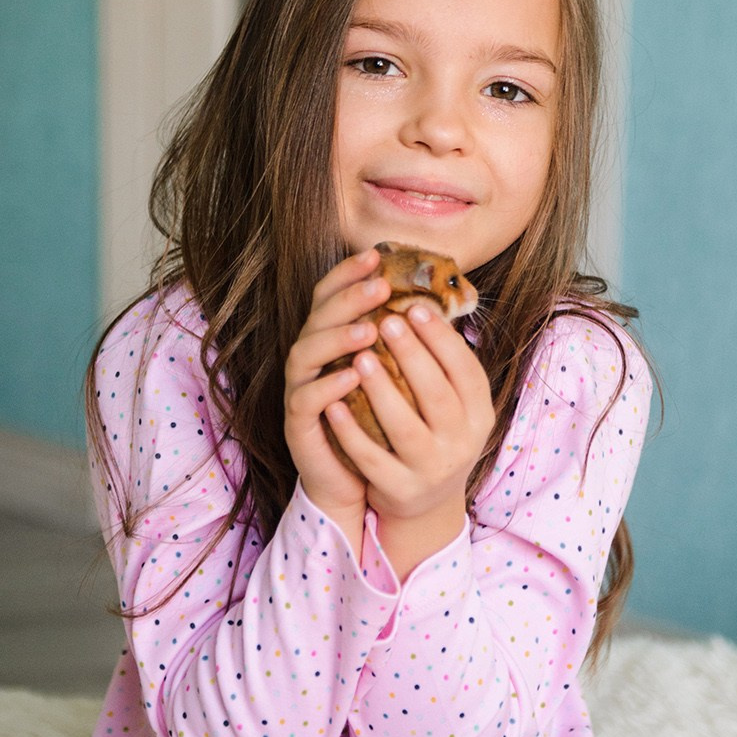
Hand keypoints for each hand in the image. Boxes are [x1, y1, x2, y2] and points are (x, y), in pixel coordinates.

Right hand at [284, 248, 389, 530]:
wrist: (356, 480)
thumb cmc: (379, 422)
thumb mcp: (393, 379)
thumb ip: (402, 342)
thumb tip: (439, 303)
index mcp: (331, 339)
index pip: (332, 295)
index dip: (349, 273)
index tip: (377, 256)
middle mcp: (311, 359)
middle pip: (318, 316)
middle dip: (349, 297)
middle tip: (381, 287)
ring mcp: (300, 388)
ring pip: (305, 353)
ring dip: (337, 337)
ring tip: (370, 330)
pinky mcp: (298, 423)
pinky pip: (306, 399)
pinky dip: (328, 386)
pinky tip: (353, 376)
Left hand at [323, 293, 493, 523]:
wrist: (426, 502)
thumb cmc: (434, 435)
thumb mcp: (453, 406)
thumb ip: (443, 367)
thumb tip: (425, 303)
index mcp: (478, 416)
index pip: (468, 373)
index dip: (443, 340)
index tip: (416, 307)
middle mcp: (461, 444)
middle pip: (438, 397)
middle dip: (413, 356)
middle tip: (386, 321)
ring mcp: (431, 470)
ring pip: (406, 428)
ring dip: (382, 391)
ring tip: (359, 357)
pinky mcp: (400, 489)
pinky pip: (372, 459)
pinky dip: (351, 432)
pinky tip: (333, 405)